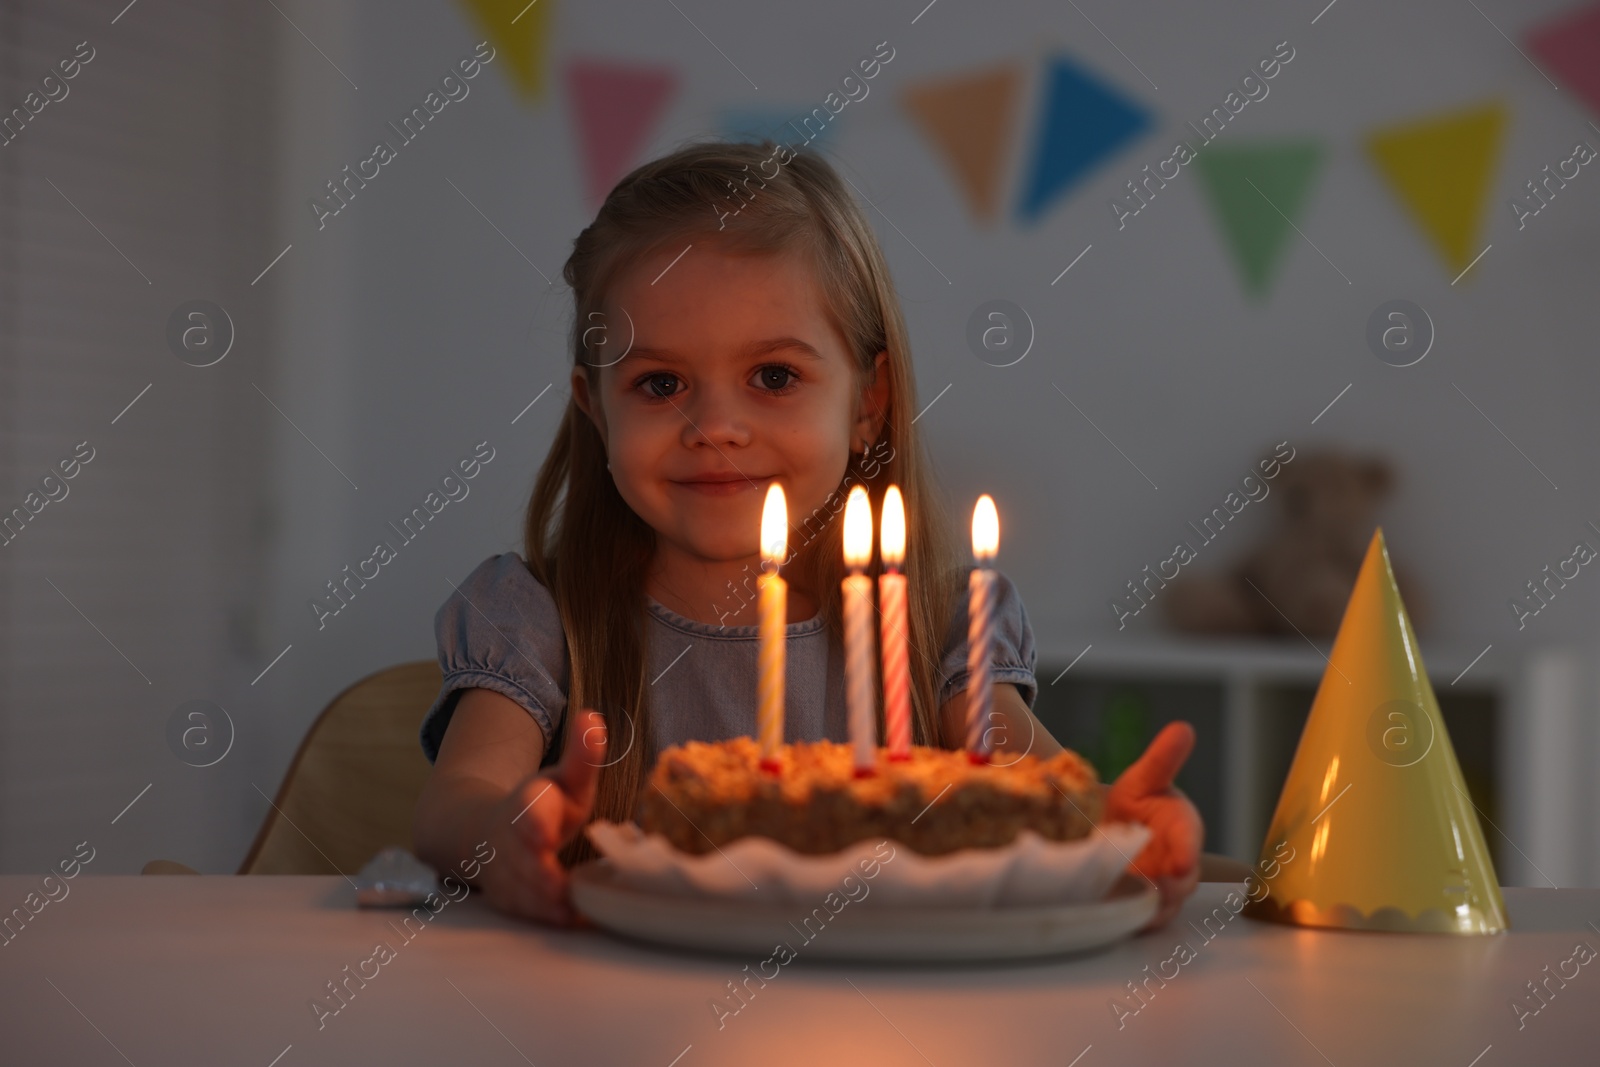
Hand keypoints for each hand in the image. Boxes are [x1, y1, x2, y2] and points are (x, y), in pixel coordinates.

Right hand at [474, 709, 605, 924]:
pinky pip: (521, 909)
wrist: (483, 832)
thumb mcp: (564, 779)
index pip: (529, 810)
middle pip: (522, 857)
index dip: (534, 823)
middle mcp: (511, 837)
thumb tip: (592, 718)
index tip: (543, 835)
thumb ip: (581, 756)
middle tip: (562, 889)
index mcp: (529, 802)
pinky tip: (567, 921)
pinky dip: (541, 916)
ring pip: (519, 888)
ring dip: (542, 901)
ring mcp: (503, 868)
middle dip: (538, 872)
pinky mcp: (506, 895)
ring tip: (570, 910)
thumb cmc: (542, 806)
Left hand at [1105, 721, 1202, 930]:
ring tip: (1124, 900)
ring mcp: (1160, 888)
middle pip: (1180, 884)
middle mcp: (1177, 864)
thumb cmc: (1136, 801)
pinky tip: (1106, 908)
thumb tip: (1182, 728)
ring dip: (1145, 905)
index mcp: (1184, 829)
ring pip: (1160, 906)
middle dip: (1169, 889)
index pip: (1190, 842)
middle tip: (1152, 889)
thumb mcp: (1144, 778)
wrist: (1110, 825)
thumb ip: (1163, 759)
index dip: (1187, 853)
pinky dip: (1125, 916)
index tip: (1180, 863)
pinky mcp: (1139, 906)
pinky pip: (1137, 918)